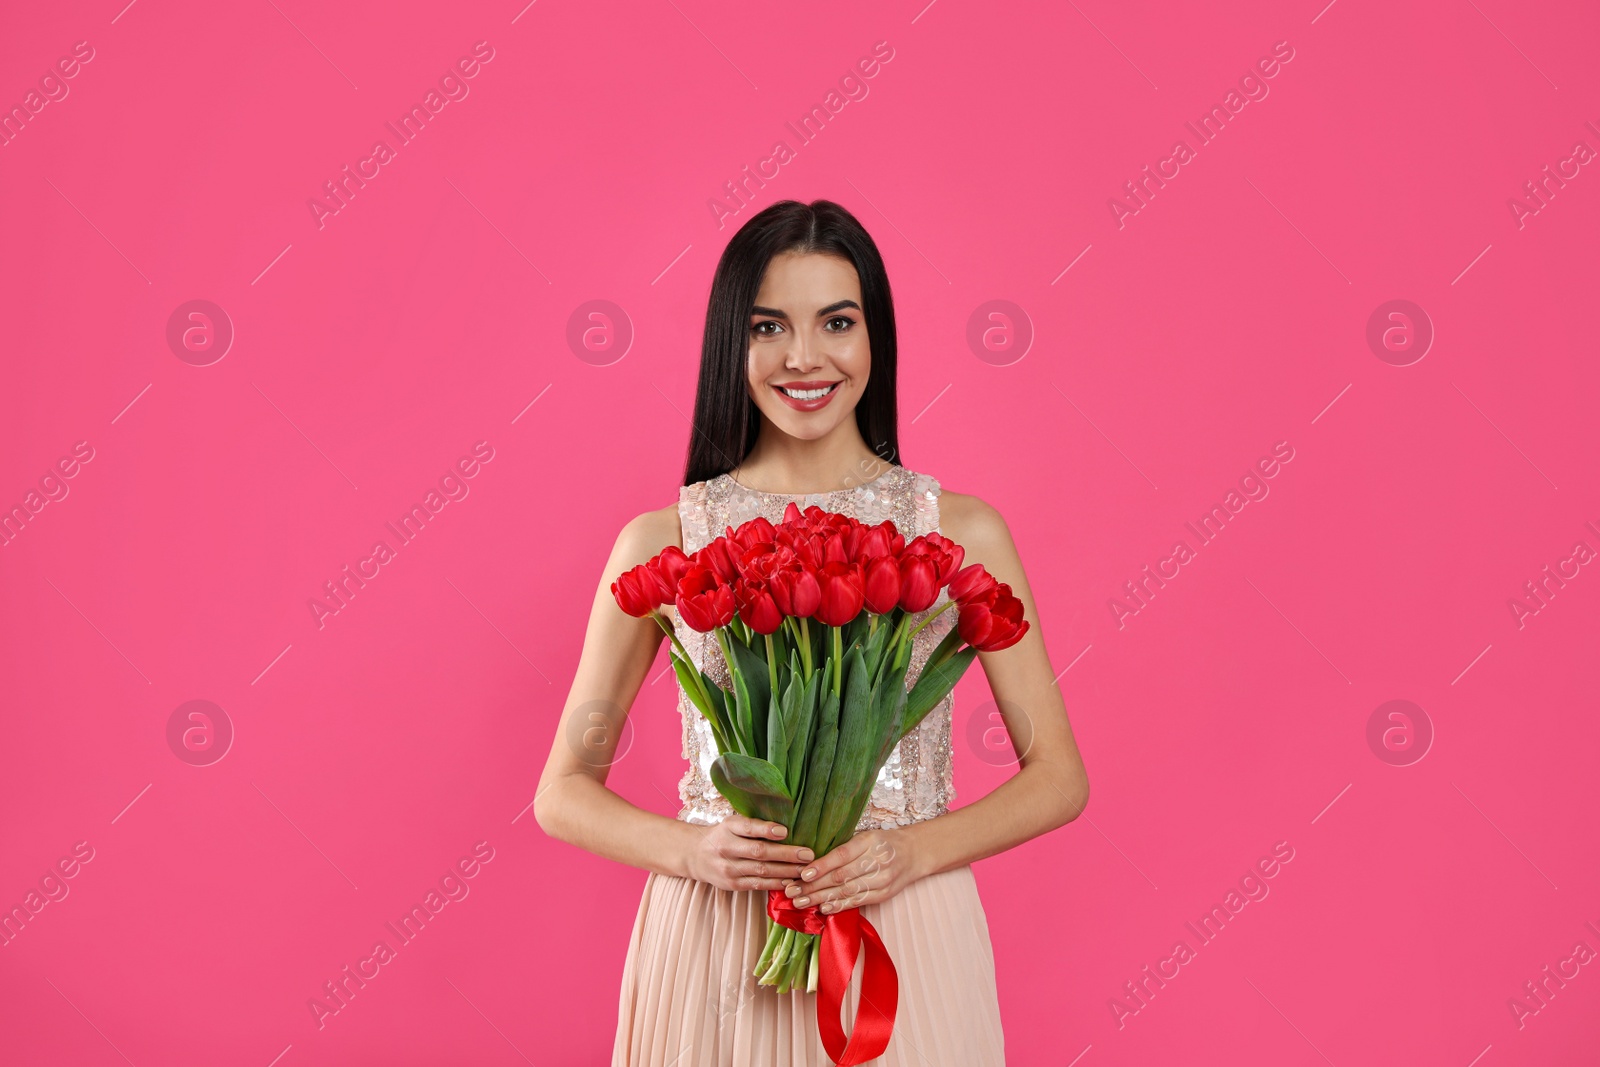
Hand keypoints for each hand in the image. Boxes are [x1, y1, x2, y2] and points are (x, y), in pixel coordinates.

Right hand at [685, 815, 815, 891]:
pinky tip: (791, 882)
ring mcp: (729, 869)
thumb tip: (786, 829)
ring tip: (806, 870)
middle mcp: (727, 848)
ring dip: (786, 871)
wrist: (695, 856)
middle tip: (808, 855)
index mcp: (728, 828)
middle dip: (787, 854)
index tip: (785, 831)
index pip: (748, 828)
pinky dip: (776, 883)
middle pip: (759, 852)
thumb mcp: (733, 823)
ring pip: (762, 871)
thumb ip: (754, 824)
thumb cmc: (722, 835)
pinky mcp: (732, 885)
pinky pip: (758, 885)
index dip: (766, 830)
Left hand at [782, 828, 922, 913]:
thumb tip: (811, 860)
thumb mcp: (865, 836)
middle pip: (841, 876)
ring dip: (821, 898)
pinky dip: (839, 905)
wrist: (914, 853)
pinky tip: (823, 908)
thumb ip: (844, 847)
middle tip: (792, 890)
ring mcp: (882, 880)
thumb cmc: (883, 842)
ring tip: (800, 902)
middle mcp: (877, 862)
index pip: (842, 856)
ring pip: (847, 892)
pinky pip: (858, 901)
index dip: (822, 866)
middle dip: (813, 886)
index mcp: (870, 842)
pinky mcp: (883, 895)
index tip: (803, 873)